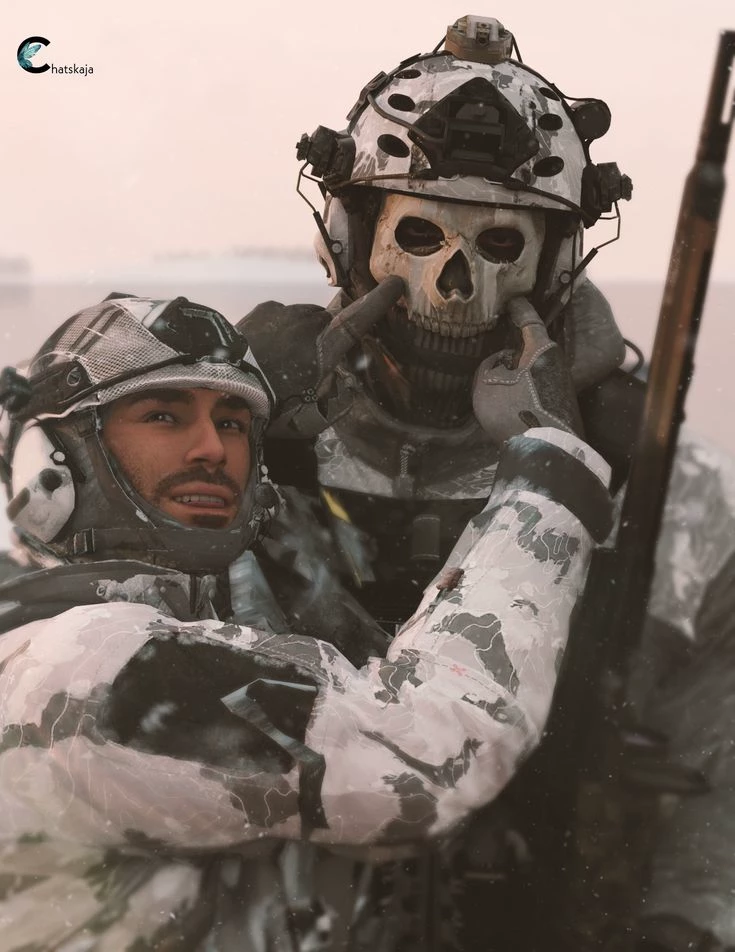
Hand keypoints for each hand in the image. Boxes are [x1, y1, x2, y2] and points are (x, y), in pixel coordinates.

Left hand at [237, 276, 403, 436]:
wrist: (222, 384)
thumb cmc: (271, 407)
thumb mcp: (310, 419)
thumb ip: (337, 404)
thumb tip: (347, 390)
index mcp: (325, 348)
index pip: (358, 320)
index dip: (379, 302)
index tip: (396, 283)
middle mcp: (309, 324)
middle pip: (329, 323)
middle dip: (325, 339)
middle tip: (307, 367)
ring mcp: (285, 313)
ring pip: (305, 318)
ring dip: (300, 334)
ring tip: (281, 361)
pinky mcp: (264, 309)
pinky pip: (282, 316)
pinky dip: (280, 329)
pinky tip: (266, 350)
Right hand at [473, 297, 582, 442]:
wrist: (546, 449)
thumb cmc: (515, 410)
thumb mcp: (487, 384)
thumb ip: (490, 366)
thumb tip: (501, 363)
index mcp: (542, 350)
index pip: (530, 321)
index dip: (519, 309)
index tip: (513, 301)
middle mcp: (556, 363)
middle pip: (533, 348)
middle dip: (516, 348)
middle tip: (497, 346)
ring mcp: (562, 386)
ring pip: (535, 369)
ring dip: (519, 371)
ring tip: (498, 377)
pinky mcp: (561, 406)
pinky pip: (537, 388)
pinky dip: (523, 389)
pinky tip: (509, 400)